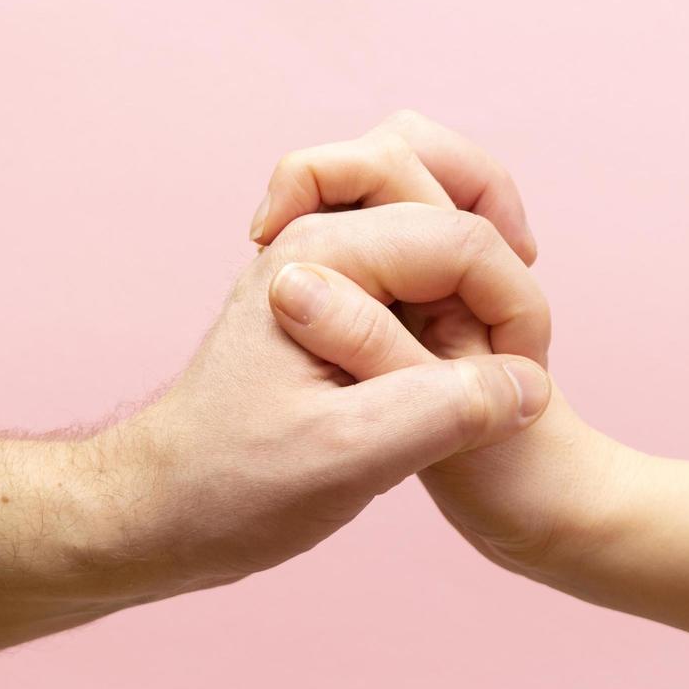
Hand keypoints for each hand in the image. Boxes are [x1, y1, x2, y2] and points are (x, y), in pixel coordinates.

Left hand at [91, 200, 552, 598]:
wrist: (160, 509)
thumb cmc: (235, 487)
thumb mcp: (348, 457)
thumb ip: (444, 408)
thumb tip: (526, 383)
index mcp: (320, 259)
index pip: (457, 237)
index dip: (512, 302)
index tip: (527, 378)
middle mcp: (314, 242)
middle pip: (435, 179)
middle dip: (497, 242)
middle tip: (526, 333)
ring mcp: (318, 269)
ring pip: (416, 199)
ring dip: (474, 241)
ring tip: (504, 320)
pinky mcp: (325, 302)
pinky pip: (401, 257)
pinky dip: (447, 277)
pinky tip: (465, 337)